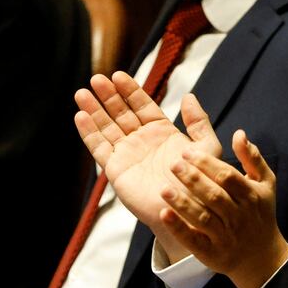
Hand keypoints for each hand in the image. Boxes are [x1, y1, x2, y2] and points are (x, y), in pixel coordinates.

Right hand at [73, 73, 221, 255]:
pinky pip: (100, 148)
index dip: (129, 90)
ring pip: (107, 127)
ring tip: (82, 92)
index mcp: (161, 131)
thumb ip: (198, 122)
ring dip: (94, 110)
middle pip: (120, 112)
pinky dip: (89, 132)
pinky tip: (81, 116)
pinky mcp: (115, 170)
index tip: (118, 75)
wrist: (187, 212)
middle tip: (96, 78)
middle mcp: (141, 140)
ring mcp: (127, 154)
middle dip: (108, 95)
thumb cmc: (200, 183)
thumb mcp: (206, 148)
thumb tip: (189, 96)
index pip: (141, 105)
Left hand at [158, 130, 287, 287]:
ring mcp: (225, 236)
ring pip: (202, 218)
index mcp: (250, 196)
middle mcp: (238, 216)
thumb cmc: (260, 213)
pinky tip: (164, 214)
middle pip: (214, 196)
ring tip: (164, 188)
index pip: (227, 177)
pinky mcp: (211, 253)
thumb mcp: (265, 184)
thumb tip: (239, 134)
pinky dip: (179, 228)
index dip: (207, 163)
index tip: (187, 151)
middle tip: (173, 164)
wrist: (261, 257)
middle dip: (193, 179)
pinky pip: (193, 241)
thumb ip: (252, 158)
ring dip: (183, 203)